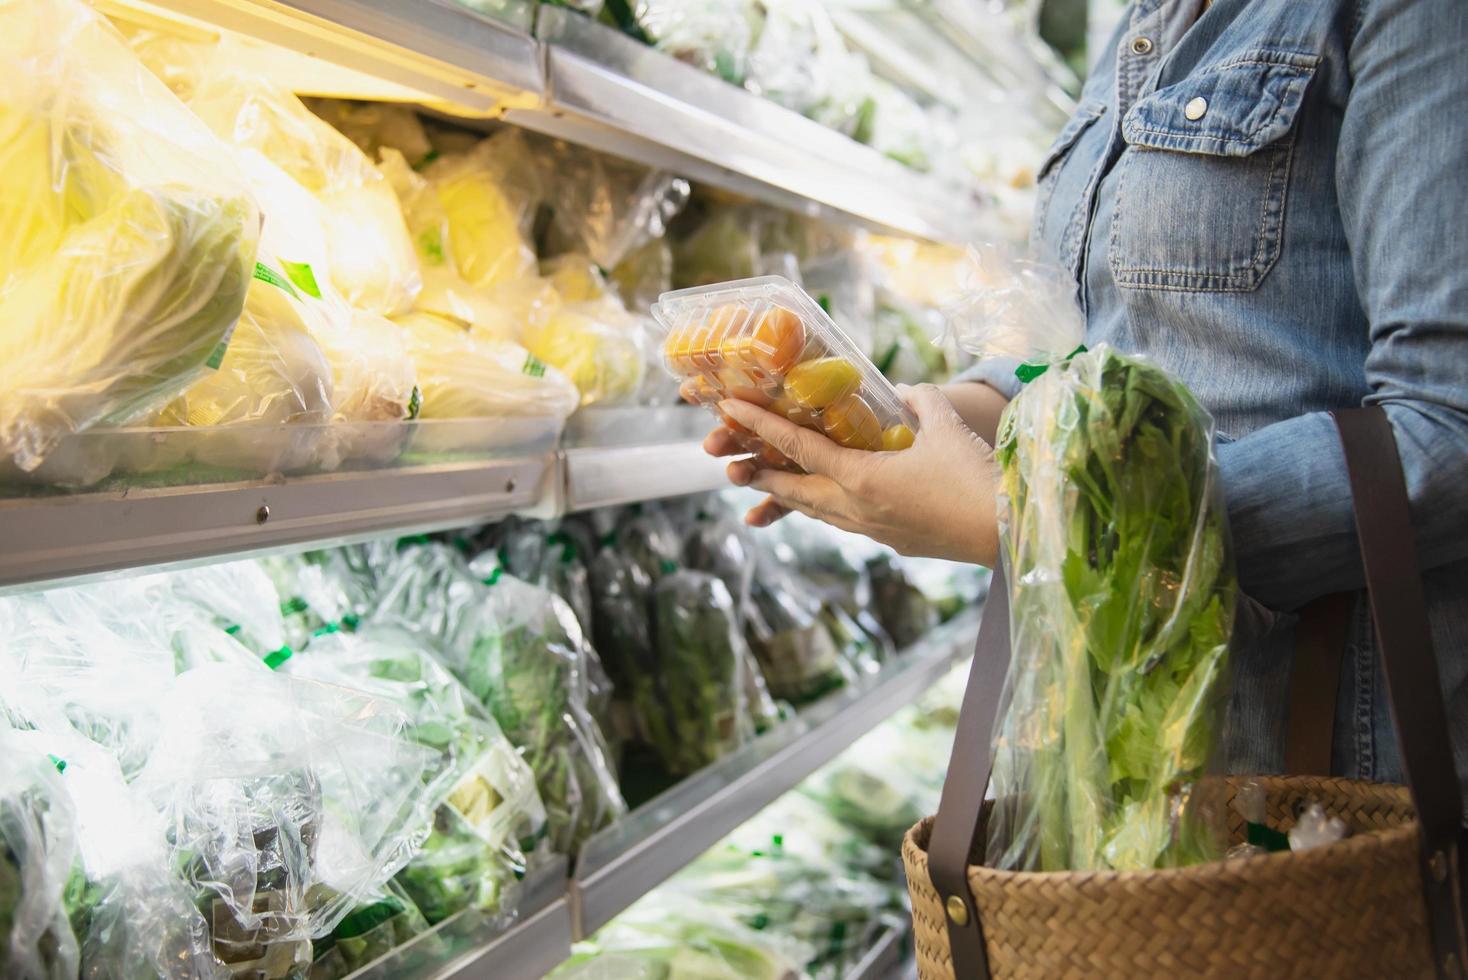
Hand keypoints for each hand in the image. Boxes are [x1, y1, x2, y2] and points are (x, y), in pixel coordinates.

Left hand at [704, 384, 1000, 565]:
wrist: (1005, 534)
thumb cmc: (975, 478)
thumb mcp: (945, 426)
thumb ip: (919, 401)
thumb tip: (902, 392)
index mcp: (861, 478)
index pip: (799, 447)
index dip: (761, 426)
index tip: (730, 409)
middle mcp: (856, 509)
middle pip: (795, 490)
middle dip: (762, 474)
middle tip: (734, 461)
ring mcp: (872, 530)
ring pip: (817, 511)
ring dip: (790, 496)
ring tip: (768, 485)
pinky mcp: (891, 542)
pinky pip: (843, 522)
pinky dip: (824, 509)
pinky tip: (827, 504)